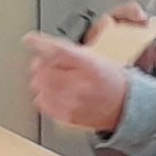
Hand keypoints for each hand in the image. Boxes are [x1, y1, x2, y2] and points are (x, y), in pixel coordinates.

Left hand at [19, 32, 136, 138]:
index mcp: (89, 65)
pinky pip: (42, 102)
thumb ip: (68, 51)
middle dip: (40, 64)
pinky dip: (43, 95)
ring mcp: (72, 103)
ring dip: (41, 80)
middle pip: (43, 70)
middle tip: (47, 63)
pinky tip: (54, 93)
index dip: (40, 44)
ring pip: (39, 86)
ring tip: (53, 79)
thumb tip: (42, 46)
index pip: (57, 52)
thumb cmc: (111, 80)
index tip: (30, 39)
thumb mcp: (95, 57)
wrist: (125, 106)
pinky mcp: (66, 116)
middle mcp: (80, 85)